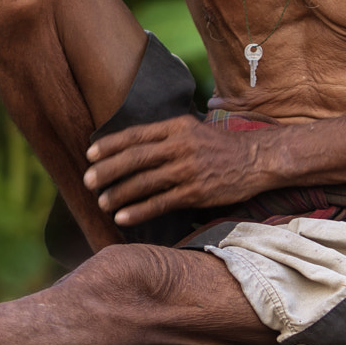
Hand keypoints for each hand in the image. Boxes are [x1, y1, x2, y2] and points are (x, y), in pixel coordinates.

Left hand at [86, 117, 267, 226]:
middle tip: (88, 182)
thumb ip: (166, 136)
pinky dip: (139, 211)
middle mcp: (180, 146)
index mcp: (177, 127)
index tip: (90, 154)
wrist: (258, 159)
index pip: (136, 135)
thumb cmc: (221, 147)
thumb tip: (133, 147)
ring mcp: (188, 170)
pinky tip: (123, 217)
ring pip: (144, 182)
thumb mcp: (193, 130)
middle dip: (107, 171)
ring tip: (101, 203)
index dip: (110, 145)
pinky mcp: (196, 192)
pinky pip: (160, 203)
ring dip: (119, 194)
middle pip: (135, 158)